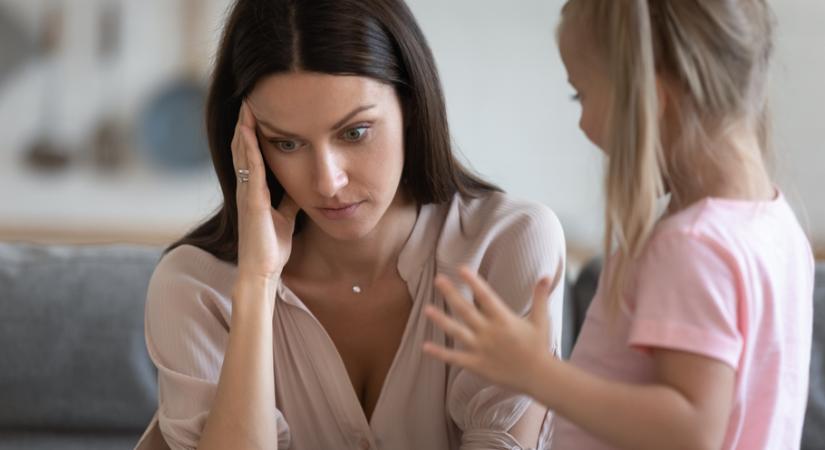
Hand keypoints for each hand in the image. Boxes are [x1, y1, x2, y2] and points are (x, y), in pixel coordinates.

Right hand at [231, 101, 299, 287]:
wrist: (262, 270)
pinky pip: (250, 169)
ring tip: (247, 105)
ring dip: (244, 128)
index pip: (251, 154)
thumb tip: (301, 185)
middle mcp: (247, 187)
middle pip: (243, 147)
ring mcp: (247, 192)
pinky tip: (248, 131)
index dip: (252, 132)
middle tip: (249, 97)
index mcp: (254, 190)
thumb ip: (289, 200)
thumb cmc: (271, 247)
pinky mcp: (252, 201)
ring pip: (242, 153)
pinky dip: (248, 148)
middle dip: (246, 122)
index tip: (257, 110)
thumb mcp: (286, 216)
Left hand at [422, 266, 562, 393]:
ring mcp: (481, 349)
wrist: (539, 377)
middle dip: (451, 294)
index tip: (461, 268)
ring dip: (441, 320)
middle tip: (438, 279)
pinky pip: (455, 358)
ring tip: (426, 309)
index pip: (486, 296)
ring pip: (457, 332)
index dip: (473, 282)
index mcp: (504, 319)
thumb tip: (547, 275)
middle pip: (466, 310)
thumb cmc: (539, 346)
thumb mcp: (541, 320)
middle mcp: (490, 332)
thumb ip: (540, 297)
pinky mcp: (476, 365)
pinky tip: (425, 346)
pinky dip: (440, 353)